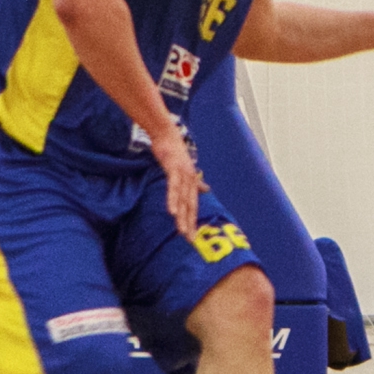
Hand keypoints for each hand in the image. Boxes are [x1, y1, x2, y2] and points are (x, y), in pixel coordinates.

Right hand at [148, 122, 208, 237]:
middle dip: (190, 223)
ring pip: (183, 199)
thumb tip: (206, 189)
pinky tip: (172, 211)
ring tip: (182, 231)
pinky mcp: (174, 168)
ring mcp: (183, 174)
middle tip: (189, 240)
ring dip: (182, 216)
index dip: (193, 221)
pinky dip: (173, 199)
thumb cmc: (174, 151)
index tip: (192, 236)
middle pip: (190, 206)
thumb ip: (194, 181)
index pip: (193, 205)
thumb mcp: (185, 169)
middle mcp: (191, 179)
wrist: (167, 134)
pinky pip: (173, 187)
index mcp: (192, 182)